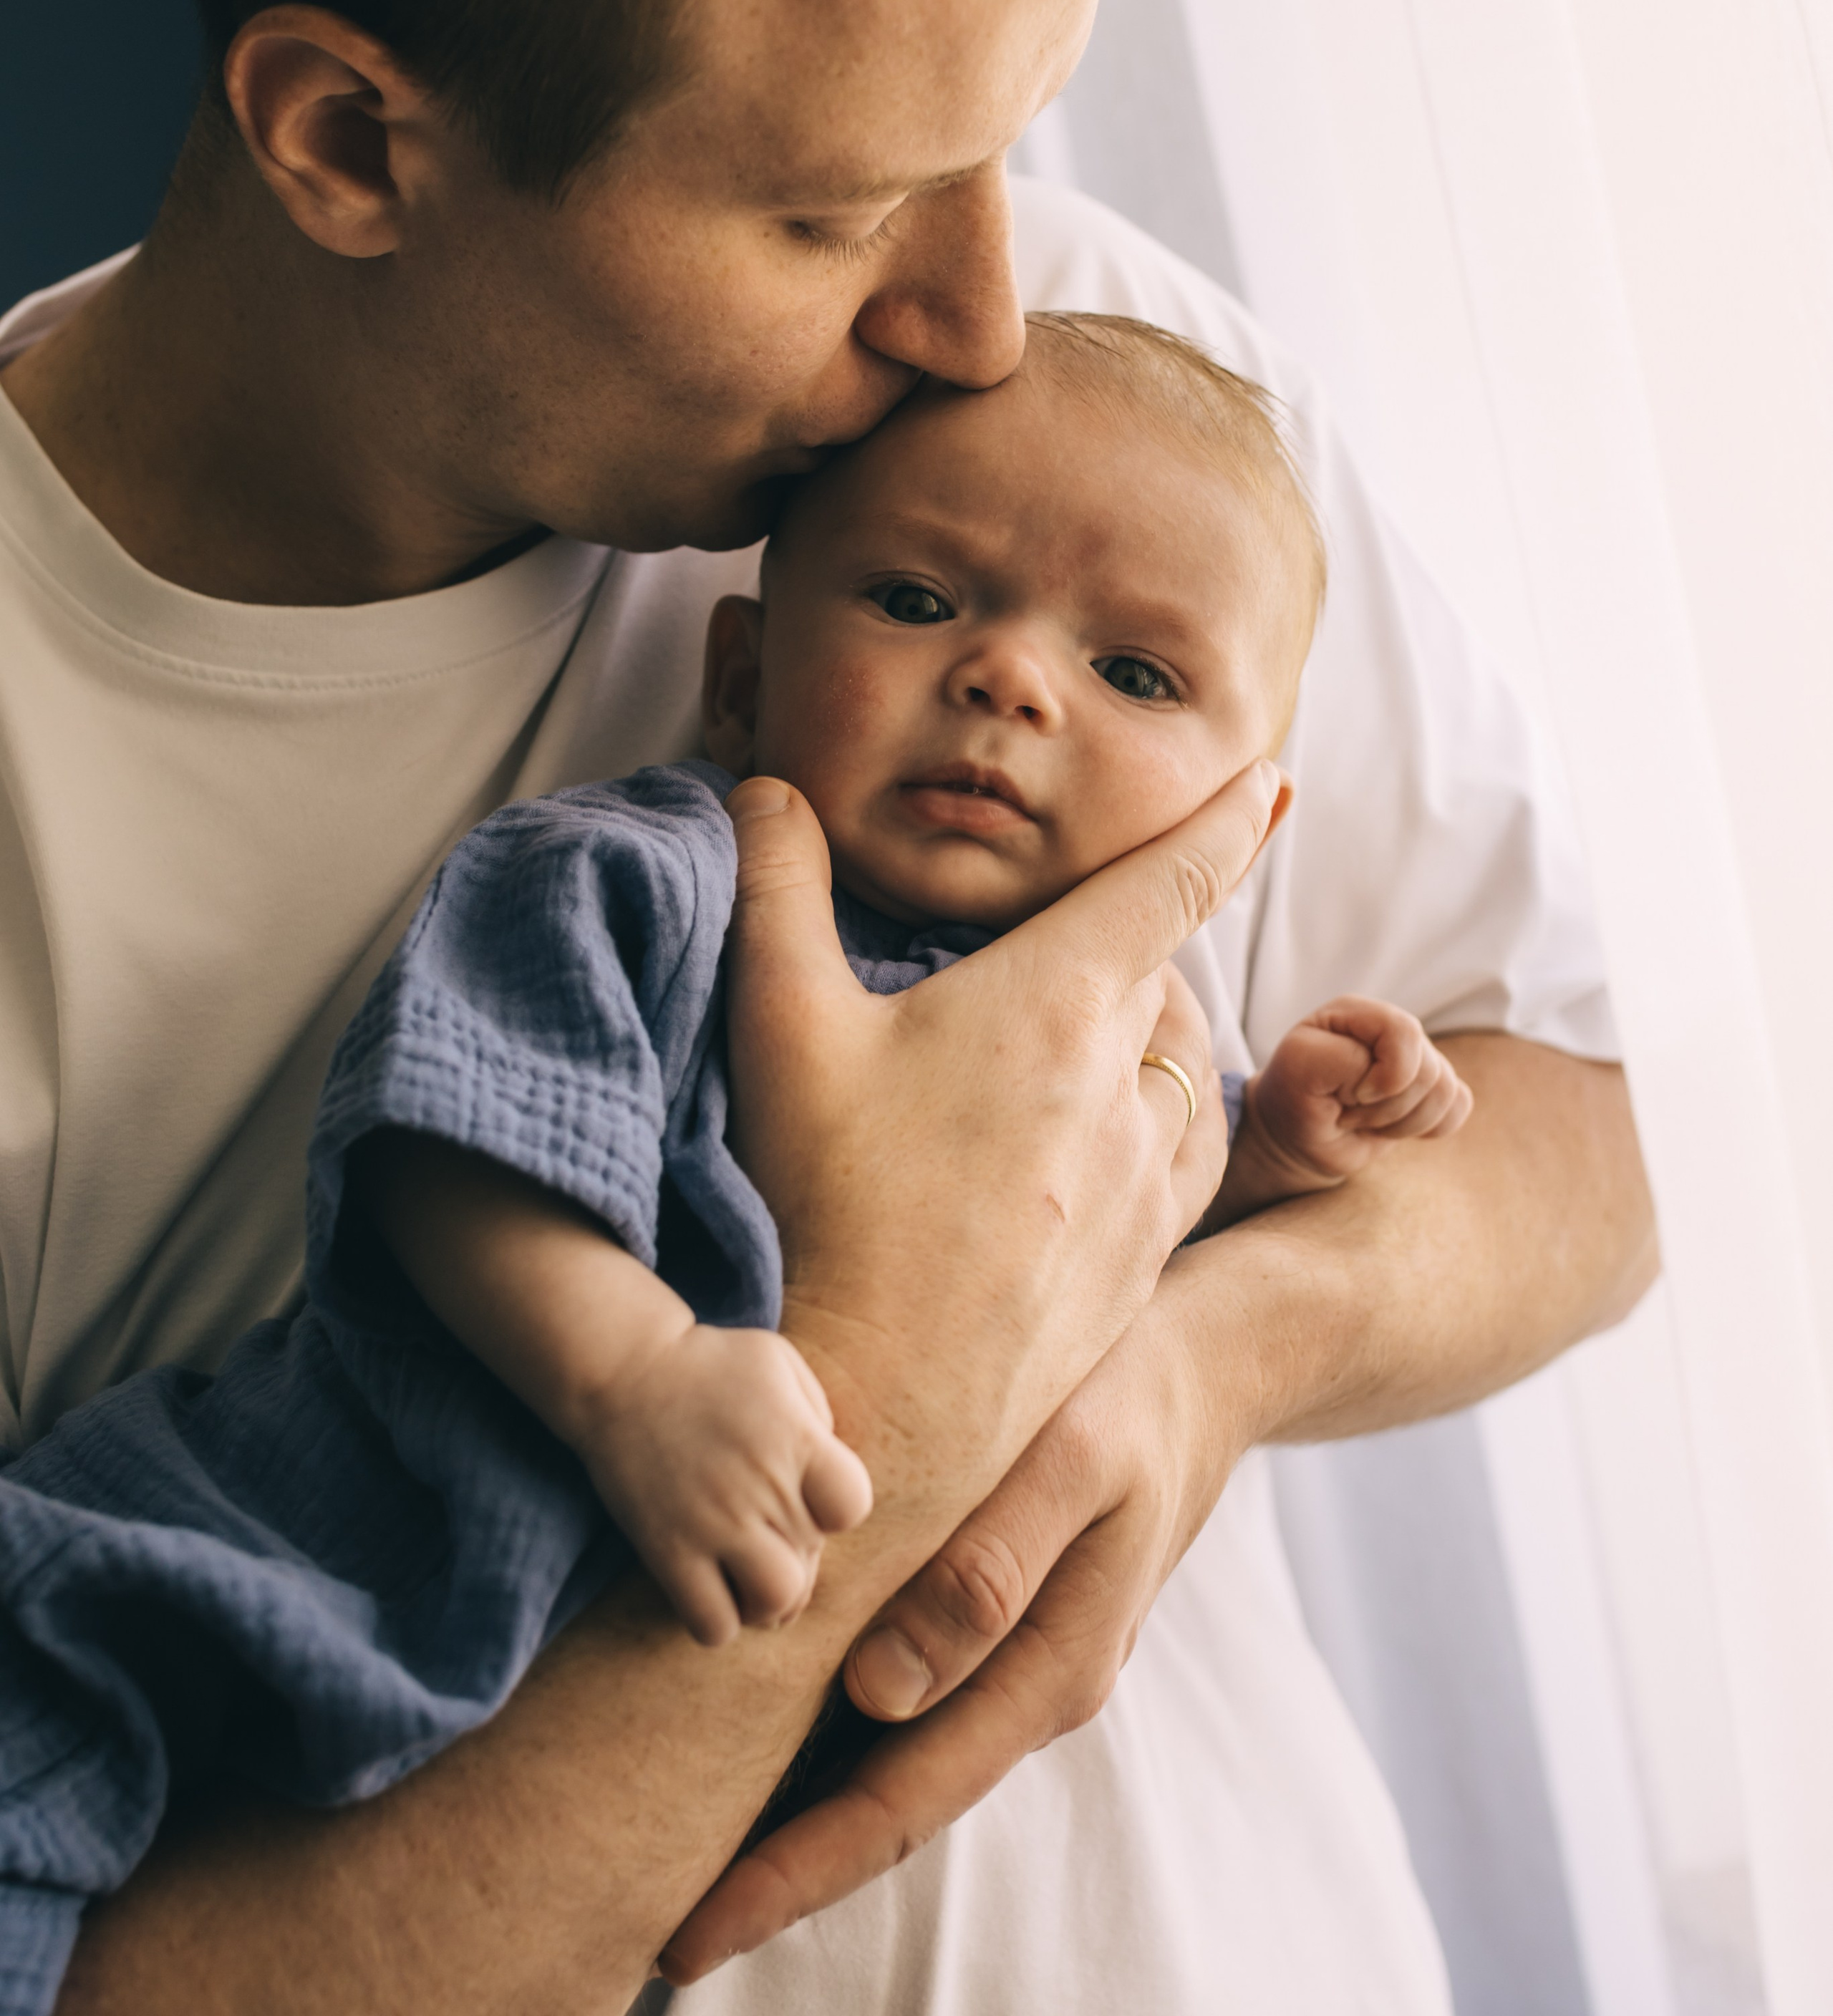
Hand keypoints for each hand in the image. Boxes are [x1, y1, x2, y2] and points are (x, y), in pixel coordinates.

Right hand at [576, 1324, 873, 1648]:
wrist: (622, 1370)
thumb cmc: (708, 1363)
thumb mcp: (778, 1363)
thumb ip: (817, 1416)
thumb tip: (828, 1478)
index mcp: (795, 1437)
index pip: (852, 1505)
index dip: (838, 1506)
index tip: (808, 1490)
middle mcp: (762, 1486)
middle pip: (814, 1555)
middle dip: (799, 1549)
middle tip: (767, 1526)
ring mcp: (714, 1524)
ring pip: (777, 1602)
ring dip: (771, 1597)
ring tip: (750, 1571)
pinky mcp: (669, 1553)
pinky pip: (714, 1626)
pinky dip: (719, 1620)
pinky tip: (711, 1586)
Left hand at [662, 1262, 1234, 1981]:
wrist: (1207, 1370)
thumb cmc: (1131, 1403)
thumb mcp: (1072, 1464)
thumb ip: (987, 1572)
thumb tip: (879, 1693)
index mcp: (1048, 1673)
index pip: (899, 1806)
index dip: (792, 1875)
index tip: (692, 1935)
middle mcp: (1027, 1691)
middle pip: (885, 1810)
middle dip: (778, 1876)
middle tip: (661, 1934)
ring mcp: (1013, 1665)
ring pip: (891, 1766)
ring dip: (800, 1815)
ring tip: (691, 1852)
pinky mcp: (996, 1625)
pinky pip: (905, 1709)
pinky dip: (833, 1744)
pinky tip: (767, 1743)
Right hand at [719, 762, 1275, 1540]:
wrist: (883, 1397)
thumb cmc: (824, 1206)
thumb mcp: (782, 1029)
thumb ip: (777, 890)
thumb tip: (767, 787)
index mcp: (1051, 1002)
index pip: (1168, 881)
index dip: (1225, 820)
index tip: (1270, 780)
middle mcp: (1122, 1079)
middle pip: (1162, 970)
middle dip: (1138, 937)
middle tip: (1081, 935)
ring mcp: (1145, 1174)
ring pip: (1183, 1060)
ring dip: (1150, 1027)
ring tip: (1085, 1030)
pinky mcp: (1146, 1254)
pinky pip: (1192, 1151)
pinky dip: (1170, 1113)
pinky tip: (1122, 1126)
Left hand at [1249, 997, 1472, 1181]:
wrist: (1298, 1135)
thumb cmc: (1293, 1098)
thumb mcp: (1298, 1071)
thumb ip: (1342, 1060)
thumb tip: (1389, 1077)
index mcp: (1359, 1013)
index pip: (1404, 1033)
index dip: (1385, 1078)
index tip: (1350, 1097)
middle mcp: (1392, 1029)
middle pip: (1430, 1069)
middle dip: (1388, 1108)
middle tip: (1350, 1112)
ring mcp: (1416, 1057)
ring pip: (1446, 1091)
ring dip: (1404, 1122)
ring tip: (1366, 1121)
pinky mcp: (1431, 1089)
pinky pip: (1459, 1106)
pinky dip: (1429, 1127)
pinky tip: (1392, 1127)